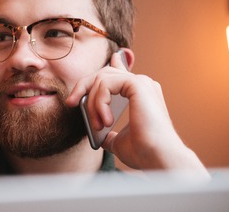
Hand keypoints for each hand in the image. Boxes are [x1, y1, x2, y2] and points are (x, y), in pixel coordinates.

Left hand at [66, 51, 208, 174]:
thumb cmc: (143, 152)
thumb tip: (99, 137)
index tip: (90, 77)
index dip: (102, 69)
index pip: (118, 72)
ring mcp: (140, 82)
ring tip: (98, 125)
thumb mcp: (119, 141)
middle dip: (82, 86)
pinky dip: (99, 102)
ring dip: (92, 102)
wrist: (158, 158)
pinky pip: (105, 84)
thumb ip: (109, 133)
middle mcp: (141, 84)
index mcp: (139, 93)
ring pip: (101, 79)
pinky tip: (105, 121)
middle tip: (70, 103)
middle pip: (103, 73)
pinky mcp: (137, 84)